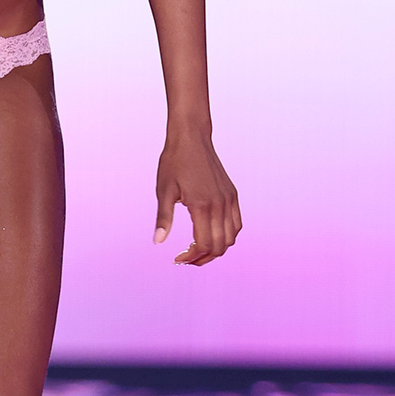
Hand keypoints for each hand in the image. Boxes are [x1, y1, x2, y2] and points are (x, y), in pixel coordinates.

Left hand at [153, 129, 240, 266]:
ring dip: (216, 249)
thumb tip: (158, 241)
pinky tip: (211, 235)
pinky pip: (236, 223)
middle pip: (220, 246)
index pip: (203, 244)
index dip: (191, 257)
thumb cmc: (174, 162)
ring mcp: (229, 199)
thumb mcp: (164, 190)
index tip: (177, 258)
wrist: (191, 137)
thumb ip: (163, 218)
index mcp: (202, 205)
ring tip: (198, 249)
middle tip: (186, 258)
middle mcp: (220, 204)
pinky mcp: (232, 194)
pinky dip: (227, 235)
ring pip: (231, 237)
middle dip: (204, 258)